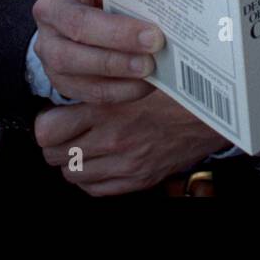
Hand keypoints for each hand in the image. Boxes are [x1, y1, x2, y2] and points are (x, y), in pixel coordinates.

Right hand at [33, 0, 164, 102]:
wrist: (73, 26)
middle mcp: (53, 8)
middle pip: (79, 22)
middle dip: (119, 33)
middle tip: (155, 38)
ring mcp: (50, 45)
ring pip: (75, 59)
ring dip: (116, 65)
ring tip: (149, 66)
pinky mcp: (58, 77)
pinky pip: (86, 88)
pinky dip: (118, 89)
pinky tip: (144, 84)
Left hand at [35, 90, 228, 195]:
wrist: (213, 113)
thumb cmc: (177, 87)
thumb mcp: (135, 72)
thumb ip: (105, 77)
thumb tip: (80, 70)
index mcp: (107, 109)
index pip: (48, 129)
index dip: (47, 122)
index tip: (54, 113)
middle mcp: (111, 141)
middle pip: (54, 155)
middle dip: (56, 142)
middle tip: (66, 129)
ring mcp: (123, 164)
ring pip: (72, 174)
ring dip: (73, 160)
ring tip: (83, 144)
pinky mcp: (137, 180)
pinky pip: (96, 190)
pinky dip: (92, 178)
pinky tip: (100, 161)